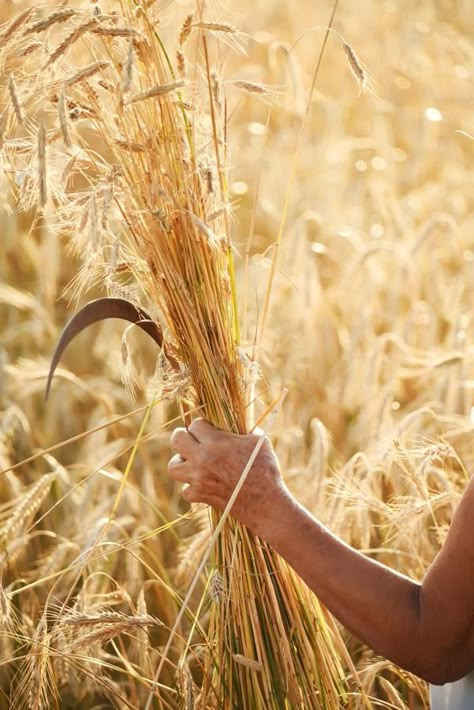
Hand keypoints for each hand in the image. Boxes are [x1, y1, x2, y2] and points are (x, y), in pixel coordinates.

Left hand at [167, 419, 285, 533]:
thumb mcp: (258, 441)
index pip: (195, 424)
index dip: (202, 425)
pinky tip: (203, 483)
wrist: (265, 502)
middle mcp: (202, 459)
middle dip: (183, 437)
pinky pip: (185, 490)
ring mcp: (198, 479)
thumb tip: (239, 424)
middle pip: (176, 440)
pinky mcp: (200, 496)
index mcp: (216, 442)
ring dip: (181, 463)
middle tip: (193, 440)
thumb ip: (244, 430)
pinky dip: (191, 487)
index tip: (209, 429)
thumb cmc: (265, 469)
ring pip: (173, 467)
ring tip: (193, 462)